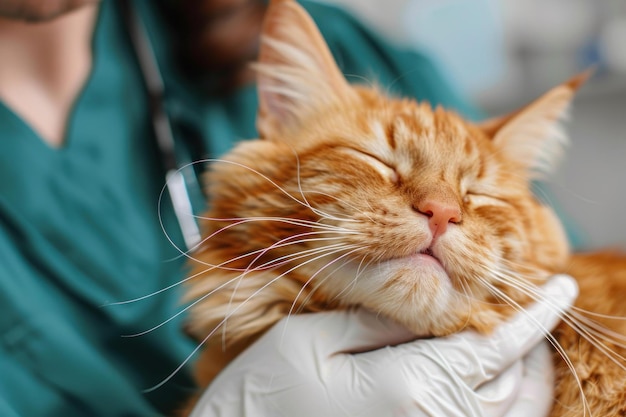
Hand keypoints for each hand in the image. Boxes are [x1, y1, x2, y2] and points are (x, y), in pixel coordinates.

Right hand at [189, 274, 577, 416]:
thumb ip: (379, 317)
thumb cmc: (266, 391)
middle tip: (538, 307)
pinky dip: (506, 404)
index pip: (495, 346)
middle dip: (533, 342)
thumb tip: (431, 292)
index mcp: (410, 389)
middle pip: (514, 383)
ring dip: (527, 375)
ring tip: (524, 342)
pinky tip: (494, 380)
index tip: (557, 288)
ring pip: (510, 414)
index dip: (533, 316)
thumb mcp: (313, 338)